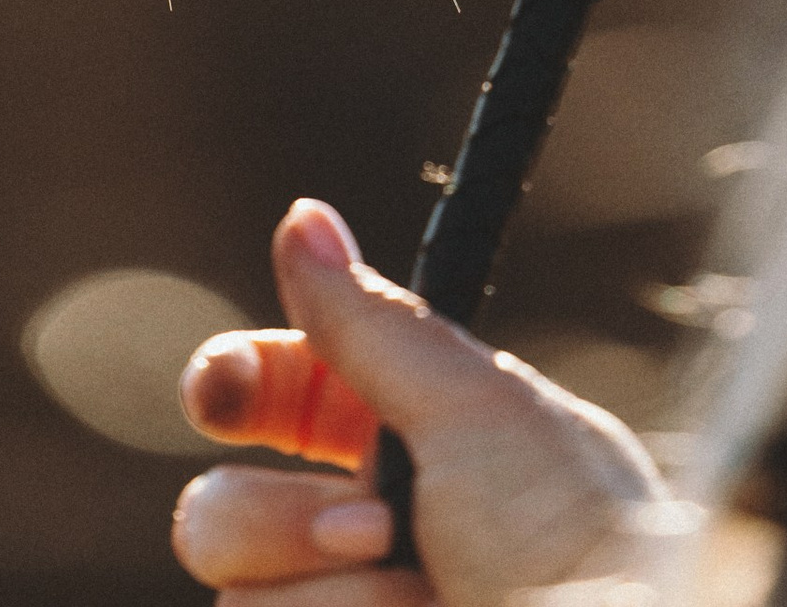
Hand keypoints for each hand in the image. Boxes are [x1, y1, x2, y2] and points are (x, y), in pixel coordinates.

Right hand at [173, 198, 682, 604]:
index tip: (220, 391)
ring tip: (422, 594)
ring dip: (327, 586)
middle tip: (377, 525)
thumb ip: (370, 324)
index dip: (230, 385)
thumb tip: (304, 218)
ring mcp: (345, 602)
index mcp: (402, 438)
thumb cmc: (567, 531)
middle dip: (287, 519)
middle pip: (223, 509)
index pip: (276, 397)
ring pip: (234, 587)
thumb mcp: (473, 409)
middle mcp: (361, 533)